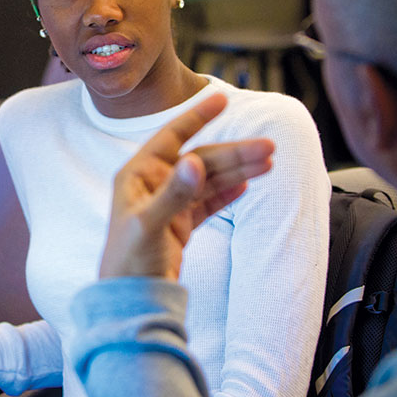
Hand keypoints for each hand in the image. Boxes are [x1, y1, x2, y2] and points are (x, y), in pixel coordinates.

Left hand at [100, 93, 274, 280]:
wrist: (129, 298)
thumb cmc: (128, 260)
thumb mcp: (149, 225)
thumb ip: (174, 193)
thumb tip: (195, 160)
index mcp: (137, 176)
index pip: (170, 137)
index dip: (196, 117)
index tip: (221, 98)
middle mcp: (152, 185)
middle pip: (200, 160)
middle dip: (233, 153)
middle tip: (268, 148)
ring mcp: (167, 203)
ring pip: (208, 180)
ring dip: (237, 171)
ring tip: (268, 163)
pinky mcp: (179, 224)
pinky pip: (207, 202)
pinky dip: (226, 193)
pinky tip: (246, 184)